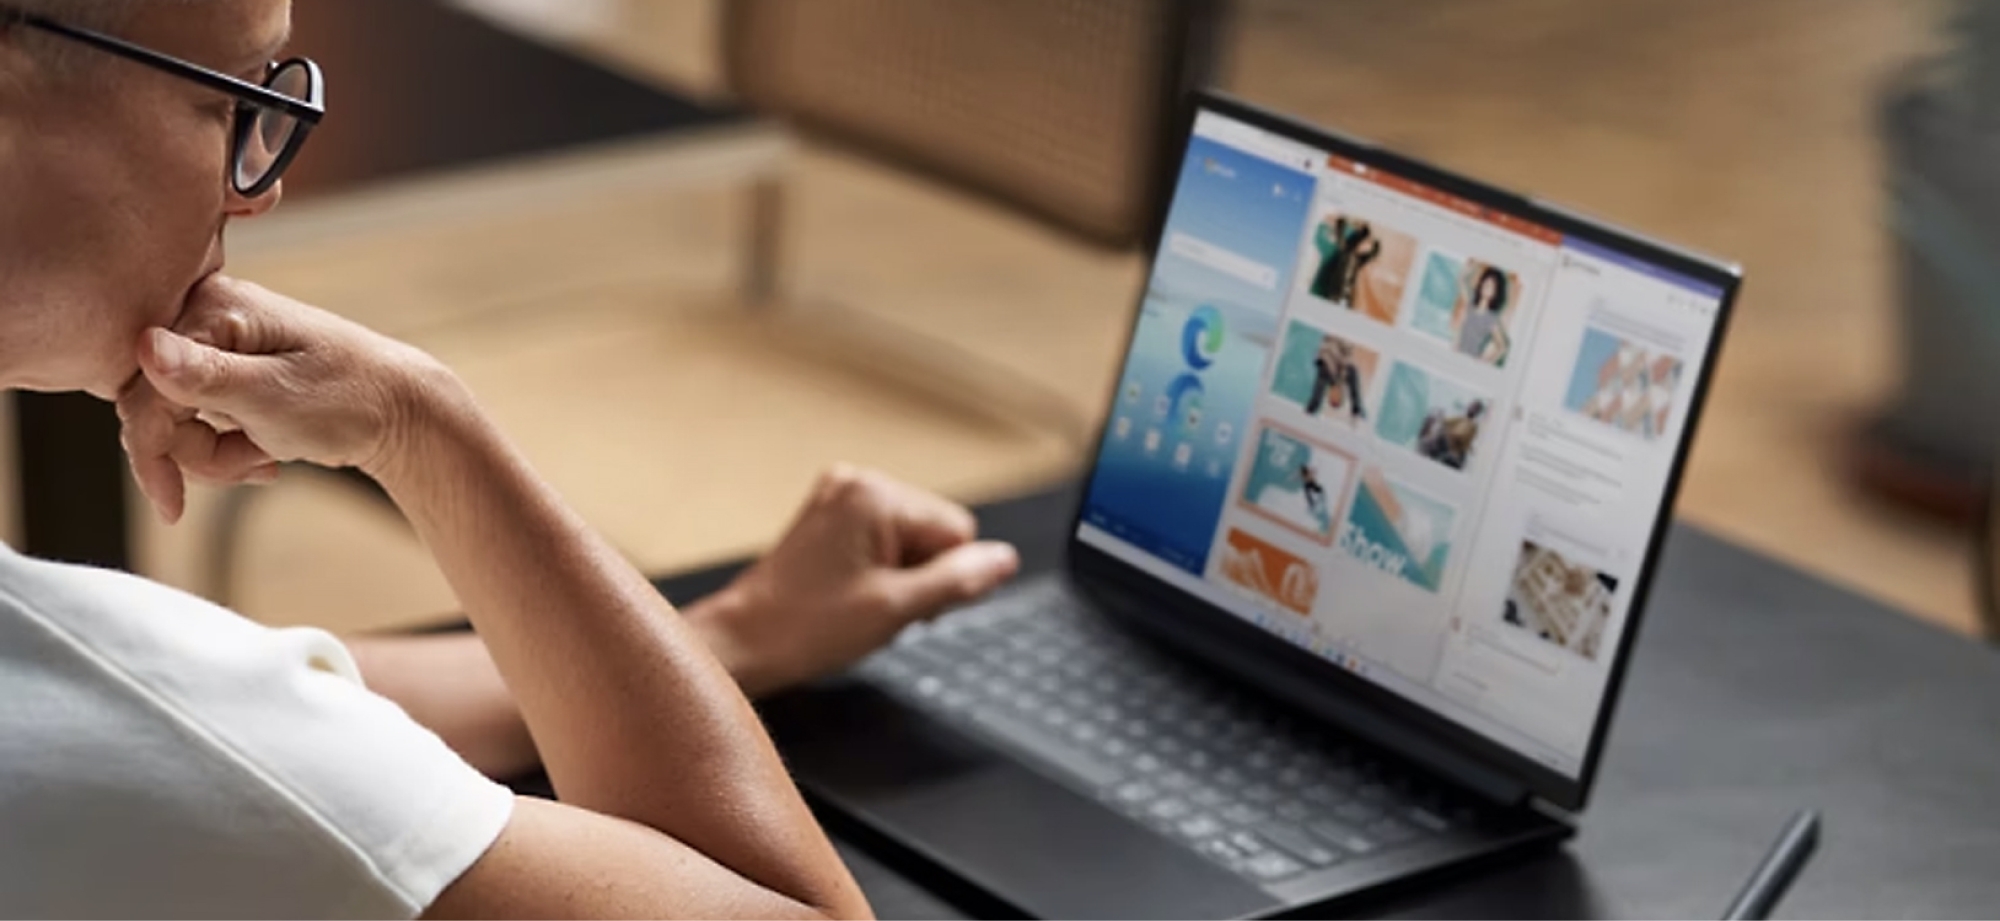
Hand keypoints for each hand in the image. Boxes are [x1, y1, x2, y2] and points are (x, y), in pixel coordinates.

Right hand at [117, 274, 455, 522]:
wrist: (400, 414)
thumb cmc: (350, 400)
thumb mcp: (274, 395)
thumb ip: (206, 377)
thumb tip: (145, 346)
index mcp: (214, 308)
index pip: (144, 386)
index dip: (151, 448)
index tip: (170, 501)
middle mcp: (209, 317)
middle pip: (155, 406)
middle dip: (198, 450)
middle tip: (251, 462)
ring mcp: (219, 346)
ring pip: (176, 422)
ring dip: (216, 454)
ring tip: (267, 454)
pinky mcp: (230, 374)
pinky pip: (200, 422)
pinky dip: (227, 449)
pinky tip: (266, 451)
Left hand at [686, 466, 1019, 696]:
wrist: (744, 642)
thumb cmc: (806, 627)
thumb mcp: (896, 609)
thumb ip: (959, 580)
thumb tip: (1005, 560)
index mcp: (875, 495)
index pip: (957, 532)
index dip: (941, 578)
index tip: (901, 604)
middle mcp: (857, 482)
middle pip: (936, 532)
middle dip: (920, 575)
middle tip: (877, 606)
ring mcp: (840, 496)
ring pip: (912, 539)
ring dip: (900, 576)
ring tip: (859, 602)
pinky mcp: (830, 516)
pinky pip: (884, 539)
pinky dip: (880, 570)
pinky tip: (851, 592)